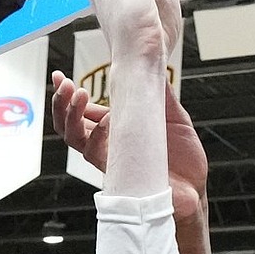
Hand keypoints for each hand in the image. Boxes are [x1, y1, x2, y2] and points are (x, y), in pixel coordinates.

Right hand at [51, 68, 206, 219]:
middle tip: (63, 82)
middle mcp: (108, 143)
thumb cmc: (183, 160)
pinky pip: (94, 154)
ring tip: (78, 94)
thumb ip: (160, 91)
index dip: (68, 94)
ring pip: (74, 137)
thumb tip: (153, 63)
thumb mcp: (172, 115)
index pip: (84, 110)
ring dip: (71, 114)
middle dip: (61, 102)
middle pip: (70, 124)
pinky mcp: (117, 170)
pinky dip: (96, 134)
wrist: (194, 190)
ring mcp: (110, 157)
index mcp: (117, 127)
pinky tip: (104, 120)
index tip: (60, 77)